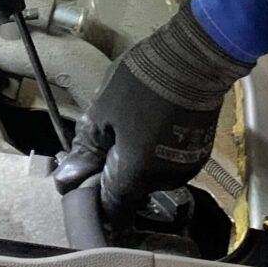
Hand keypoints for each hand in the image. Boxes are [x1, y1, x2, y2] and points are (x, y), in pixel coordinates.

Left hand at [54, 5, 253, 222]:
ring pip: (151, 176)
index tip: (87, 175)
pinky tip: (151, 123)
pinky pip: (170, 162)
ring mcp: (186, 166)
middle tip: (107, 137)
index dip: (95, 195)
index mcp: (137, 175)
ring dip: (138, 161)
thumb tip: (68, 179)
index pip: (112, 208)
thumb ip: (86, 151)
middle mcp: (164, 180)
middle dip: (116, 172)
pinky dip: (157, 151)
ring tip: (131, 125)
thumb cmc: (142, 82)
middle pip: (132, 191)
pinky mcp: (199, 151)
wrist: (192, 57)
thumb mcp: (101, 111)